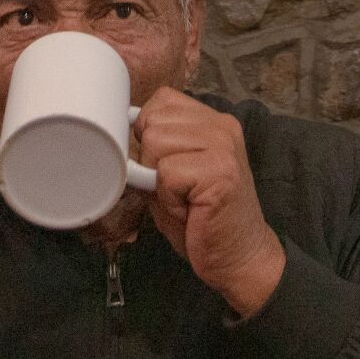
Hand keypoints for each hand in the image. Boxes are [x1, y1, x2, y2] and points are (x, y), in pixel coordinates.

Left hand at [133, 89, 285, 318]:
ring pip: (155, 143)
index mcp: (212, 121)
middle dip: (150, 161)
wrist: (239, 259)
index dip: (149, 133)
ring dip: (158, 179)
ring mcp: (223, 145)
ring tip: (183, 198)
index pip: (162, 100)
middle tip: (177, 189)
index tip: (164, 165)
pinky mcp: (220, 170)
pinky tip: (190, 209)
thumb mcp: (172, 176)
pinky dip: (168, 197)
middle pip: (152, 122)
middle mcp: (221, 125)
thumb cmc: (201, 221)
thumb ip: (153, 151)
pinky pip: (167, 172)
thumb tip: (121, 134)